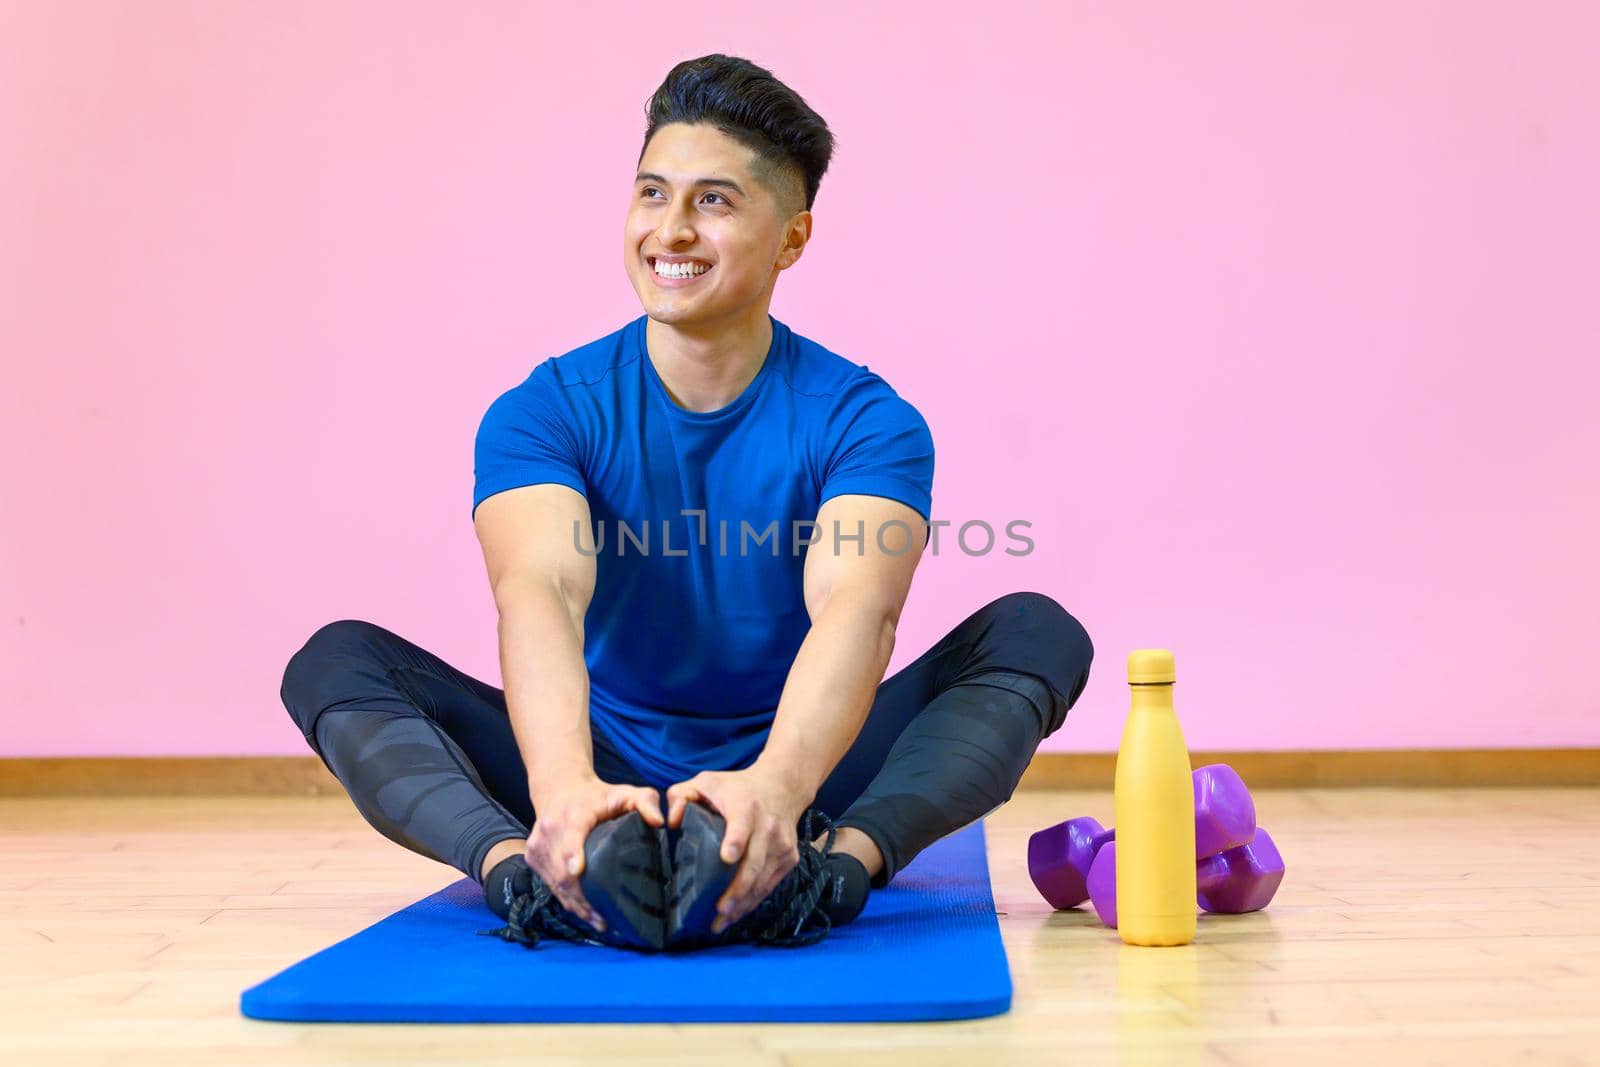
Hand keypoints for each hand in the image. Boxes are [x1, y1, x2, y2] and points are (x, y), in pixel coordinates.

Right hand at [525, 773, 663, 931]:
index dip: (572, 853)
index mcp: (574, 813)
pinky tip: (583, 911)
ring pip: (555, 882)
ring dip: (575, 905)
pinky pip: (549, 883)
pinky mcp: (532, 856)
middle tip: (604, 920)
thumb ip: (645, 801)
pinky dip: (566, 899)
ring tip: (598, 922)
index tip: (577, 870)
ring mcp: (538, 845)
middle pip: (562, 869)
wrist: (560, 790)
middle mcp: (550, 829)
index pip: (571, 834)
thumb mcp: (625, 792)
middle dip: (582, 898)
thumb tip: (659, 822)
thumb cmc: (598, 795)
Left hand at [665, 766, 808, 934]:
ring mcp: (782, 844)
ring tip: (721, 922)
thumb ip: (681, 795)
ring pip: (763, 880)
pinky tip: (736, 914)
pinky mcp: (789, 858)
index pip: (742, 825)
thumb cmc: (737, 787)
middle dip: (737, 889)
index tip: (726, 858)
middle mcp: (768, 826)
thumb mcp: (707, 781)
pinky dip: (753, 901)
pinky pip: (770, 885)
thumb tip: (671, 823)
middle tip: (719, 909)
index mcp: (745, 806)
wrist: (782, 787)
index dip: (735, 841)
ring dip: (743, 903)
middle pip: (754, 862)